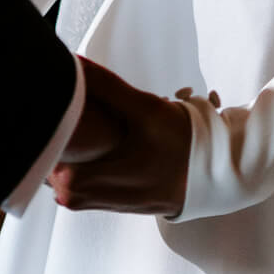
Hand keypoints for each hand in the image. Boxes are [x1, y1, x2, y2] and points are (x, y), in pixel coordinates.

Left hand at [47, 57, 190, 217]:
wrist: (223, 169)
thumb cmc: (185, 136)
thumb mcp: (148, 108)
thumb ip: (110, 89)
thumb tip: (78, 66)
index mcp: (125, 174)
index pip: (71, 180)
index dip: (52, 162)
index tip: (50, 137)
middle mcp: (125, 196)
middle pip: (73, 195)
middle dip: (56, 172)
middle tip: (55, 145)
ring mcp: (131, 205)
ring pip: (85, 201)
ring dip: (70, 180)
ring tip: (68, 154)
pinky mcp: (139, 207)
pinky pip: (102, 202)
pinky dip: (89, 186)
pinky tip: (91, 166)